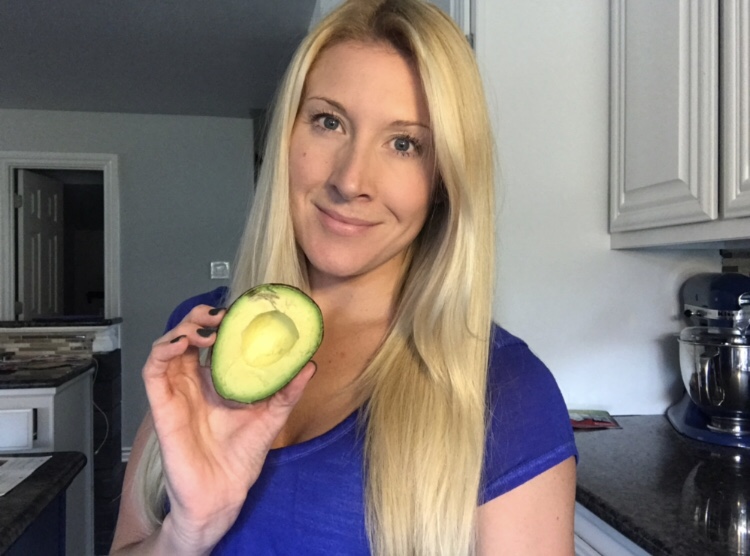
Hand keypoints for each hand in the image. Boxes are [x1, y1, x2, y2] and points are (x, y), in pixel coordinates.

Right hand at [142, 304, 315, 551]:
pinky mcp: (162, 406)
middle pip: (189, 336)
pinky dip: (162, 350)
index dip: (223, 322)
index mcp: (217, 382)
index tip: (242, 310)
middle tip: (222, 314)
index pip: (214, 341)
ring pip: (168, 346)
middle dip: (201, 317)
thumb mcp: (272, 417)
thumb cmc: (242, 457)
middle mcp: (194, 382)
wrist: (222, 493)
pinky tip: (181, 343)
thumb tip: (310, 365)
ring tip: (207, 328)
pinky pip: (153, 371)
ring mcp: (176, 392)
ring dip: (184, 328)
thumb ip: (288, 391)